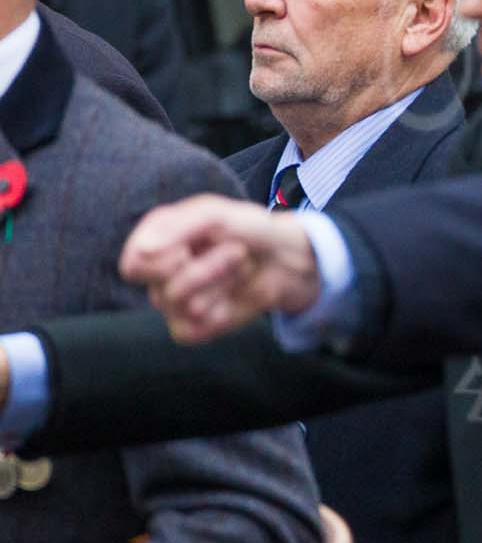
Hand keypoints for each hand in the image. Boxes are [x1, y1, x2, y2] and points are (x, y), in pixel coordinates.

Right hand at [119, 195, 320, 342]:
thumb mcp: (214, 214)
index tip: (192, 245)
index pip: (133, 265)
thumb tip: (143, 252)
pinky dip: (225, 309)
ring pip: (185, 304)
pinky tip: (236, 292)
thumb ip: (176, 227)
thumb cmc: (248, 230)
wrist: (288, 256)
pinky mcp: (194, 329)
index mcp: (156, 244)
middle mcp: (159, 277)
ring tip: (242, 264)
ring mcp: (175, 306)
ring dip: (225, 279)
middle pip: (159, 286)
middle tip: (236, 249)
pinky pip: (196, 327)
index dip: (162, 259)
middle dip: (206, 267)